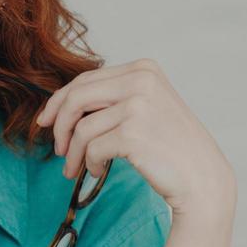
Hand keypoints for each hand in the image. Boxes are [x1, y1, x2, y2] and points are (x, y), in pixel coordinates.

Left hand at [32, 58, 235, 221]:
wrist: (202, 177)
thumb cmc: (169, 146)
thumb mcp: (145, 107)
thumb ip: (110, 99)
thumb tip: (58, 105)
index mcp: (143, 69)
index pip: (86, 80)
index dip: (59, 101)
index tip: (44, 121)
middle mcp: (141, 81)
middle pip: (76, 97)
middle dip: (58, 125)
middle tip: (56, 149)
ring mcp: (138, 105)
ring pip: (81, 127)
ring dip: (72, 152)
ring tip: (74, 169)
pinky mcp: (132, 133)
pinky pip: (91, 148)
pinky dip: (89, 163)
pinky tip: (98, 171)